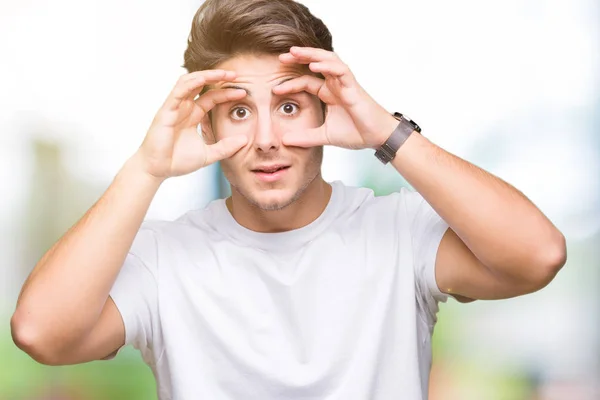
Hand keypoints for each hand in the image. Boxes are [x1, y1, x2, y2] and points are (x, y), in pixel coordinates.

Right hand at [136, 70, 248, 179]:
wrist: (157, 170)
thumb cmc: (177, 162)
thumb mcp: (208, 154)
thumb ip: (226, 148)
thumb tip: (245, 140)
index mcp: (193, 116)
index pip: (211, 98)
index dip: (226, 93)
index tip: (243, 92)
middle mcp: (184, 108)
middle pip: (202, 85)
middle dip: (219, 77)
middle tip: (237, 74)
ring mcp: (175, 107)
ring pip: (190, 82)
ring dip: (207, 75)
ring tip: (224, 73)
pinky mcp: (166, 110)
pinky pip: (179, 90)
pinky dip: (191, 82)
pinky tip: (204, 78)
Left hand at [274, 46, 397, 149]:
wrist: (376, 137)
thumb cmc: (357, 133)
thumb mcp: (324, 136)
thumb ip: (305, 137)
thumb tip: (285, 141)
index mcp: (329, 93)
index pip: (306, 82)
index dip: (290, 84)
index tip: (274, 89)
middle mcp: (336, 85)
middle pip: (315, 64)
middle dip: (298, 58)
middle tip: (280, 57)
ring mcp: (345, 83)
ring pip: (327, 61)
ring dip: (311, 55)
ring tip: (294, 53)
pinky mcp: (353, 86)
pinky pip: (340, 70)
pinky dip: (327, 66)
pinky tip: (313, 66)